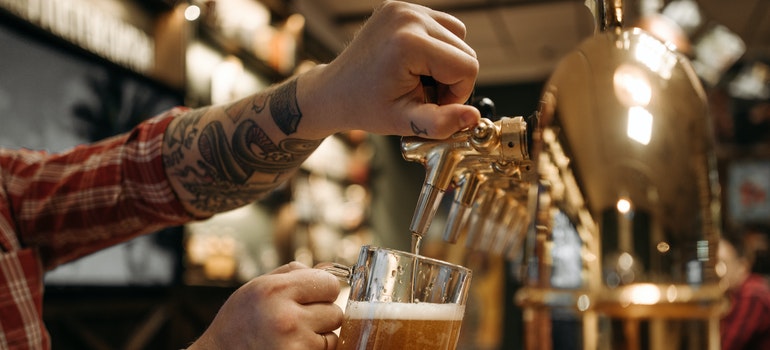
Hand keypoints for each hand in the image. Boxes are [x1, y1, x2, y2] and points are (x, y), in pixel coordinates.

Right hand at [188, 262, 342, 349]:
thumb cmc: (238, 322)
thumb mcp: (257, 287)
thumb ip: (294, 274)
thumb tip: (329, 271)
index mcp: (275, 291)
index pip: (330, 284)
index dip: (322, 289)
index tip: (312, 295)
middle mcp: (286, 318)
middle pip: (335, 311)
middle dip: (321, 314)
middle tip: (296, 319)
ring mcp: (294, 346)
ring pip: (333, 335)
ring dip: (319, 335)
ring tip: (291, 336)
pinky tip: (292, 347)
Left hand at [299, 0, 480, 139]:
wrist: (334, 90)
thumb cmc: (364, 107)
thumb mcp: (403, 123)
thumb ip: (441, 123)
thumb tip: (473, 117)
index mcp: (409, 43)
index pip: (467, 66)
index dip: (458, 93)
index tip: (433, 104)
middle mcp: (408, 17)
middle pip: (465, 50)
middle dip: (452, 79)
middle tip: (425, 94)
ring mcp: (404, 8)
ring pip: (458, 36)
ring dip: (446, 62)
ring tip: (421, 79)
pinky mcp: (402, 7)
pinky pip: (441, 26)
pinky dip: (437, 47)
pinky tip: (416, 64)